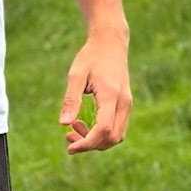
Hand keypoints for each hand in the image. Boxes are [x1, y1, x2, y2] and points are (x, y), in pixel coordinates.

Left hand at [59, 28, 131, 153]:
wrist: (111, 43)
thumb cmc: (91, 56)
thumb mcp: (76, 74)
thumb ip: (71, 99)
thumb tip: (63, 124)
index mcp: (111, 96)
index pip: (104, 129)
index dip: (87, 143)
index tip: (69, 148)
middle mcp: (124, 103)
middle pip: (112, 138)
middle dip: (90, 144)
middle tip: (67, 137)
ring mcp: (127, 105)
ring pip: (116, 136)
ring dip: (96, 140)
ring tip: (73, 129)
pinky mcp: (125, 105)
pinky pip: (117, 128)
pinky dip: (101, 133)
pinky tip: (84, 124)